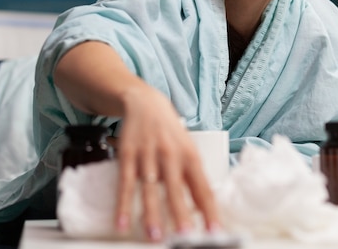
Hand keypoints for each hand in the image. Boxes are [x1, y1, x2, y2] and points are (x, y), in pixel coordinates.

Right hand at [54, 41, 220, 241]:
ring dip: (152, 214)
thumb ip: (193, 178)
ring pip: (150, 189)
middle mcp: (171, 156)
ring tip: (155, 236)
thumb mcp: (187, 150)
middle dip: (182, 215)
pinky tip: (122, 223)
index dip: (210, 211)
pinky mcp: (128, 155)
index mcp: (191, 157)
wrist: (146, 103)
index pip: (203, 188)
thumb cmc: (170, 133)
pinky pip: (125, 183)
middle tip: (187, 237)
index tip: (215, 232)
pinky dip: (122, 205)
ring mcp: (149, 155)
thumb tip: (204, 209)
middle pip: (177, 190)